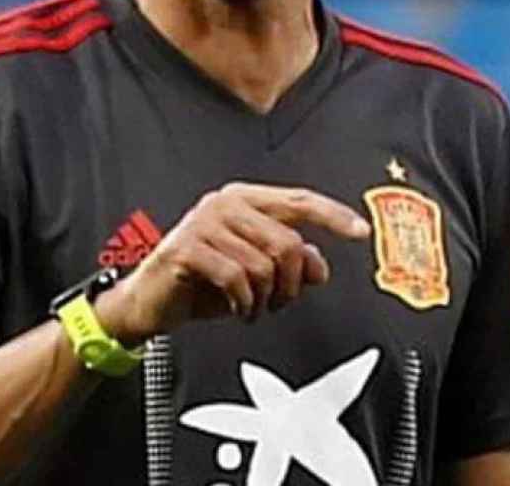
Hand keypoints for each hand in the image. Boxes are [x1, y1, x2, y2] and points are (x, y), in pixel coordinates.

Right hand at [95, 183, 369, 345]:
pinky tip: (237, 309)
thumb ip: (289, 263)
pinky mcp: (186, 247)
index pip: (298, 201)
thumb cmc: (201, 284)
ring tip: (254, 308)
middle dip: (291, 284)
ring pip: (263, 264)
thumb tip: (320, 265)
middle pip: (286, 242)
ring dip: (266, 299)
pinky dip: (244, 303)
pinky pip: (236, 278)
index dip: (332, 215)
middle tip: (281, 303)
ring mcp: (203, 223)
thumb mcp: (254, 274)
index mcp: (244, 200)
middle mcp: (224, 203)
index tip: (361, 231)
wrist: (149, 303)